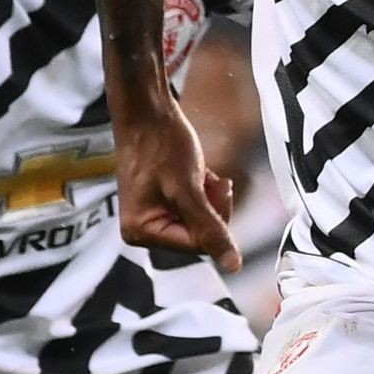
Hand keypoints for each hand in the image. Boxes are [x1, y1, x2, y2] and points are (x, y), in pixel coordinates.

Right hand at [112, 99, 241, 272]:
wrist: (147, 108)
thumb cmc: (159, 144)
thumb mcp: (188, 190)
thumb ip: (211, 229)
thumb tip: (232, 265)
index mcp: (141, 231)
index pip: (196, 246)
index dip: (214, 221)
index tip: (217, 192)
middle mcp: (143, 227)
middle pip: (198, 235)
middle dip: (211, 207)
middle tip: (211, 182)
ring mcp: (152, 211)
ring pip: (199, 218)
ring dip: (208, 196)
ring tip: (201, 173)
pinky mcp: (162, 197)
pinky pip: (193, 205)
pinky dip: (202, 189)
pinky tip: (198, 171)